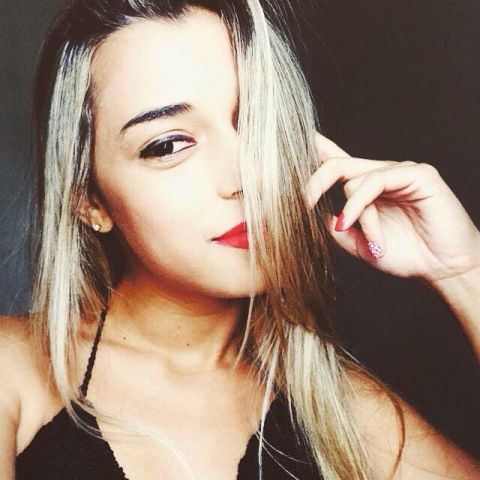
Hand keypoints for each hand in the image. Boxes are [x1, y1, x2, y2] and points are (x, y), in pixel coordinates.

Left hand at [305, 131, 479, 284]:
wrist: (442, 268)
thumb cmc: (404, 254)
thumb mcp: (358, 244)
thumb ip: (335, 227)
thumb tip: (314, 211)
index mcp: (365, 188)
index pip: (336, 160)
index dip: (316, 149)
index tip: (292, 143)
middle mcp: (379, 174)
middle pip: (336, 164)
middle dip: (313, 183)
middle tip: (302, 204)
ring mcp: (398, 171)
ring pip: (353, 179)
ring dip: (353, 214)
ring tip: (370, 240)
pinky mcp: (416, 174)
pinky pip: (375, 181)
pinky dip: (361, 205)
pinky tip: (357, 222)